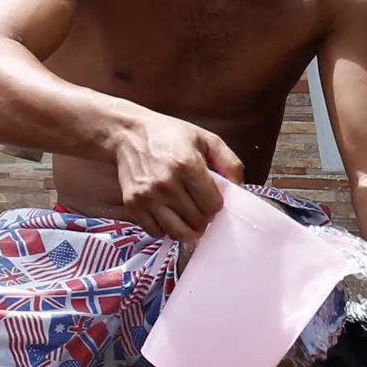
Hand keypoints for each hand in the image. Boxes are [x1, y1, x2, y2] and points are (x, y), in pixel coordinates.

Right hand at [111, 112, 241, 239]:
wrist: (128, 133)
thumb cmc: (168, 135)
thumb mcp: (205, 139)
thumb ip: (229, 162)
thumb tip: (239, 187)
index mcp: (188, 165)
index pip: (213, 206)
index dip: (216, 205)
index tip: (211, 199)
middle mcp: (167, 184)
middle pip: (198, 221)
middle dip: (203, 217)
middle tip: (199, 207)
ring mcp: (148, 197)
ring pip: (178, 233)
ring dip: (187, 228)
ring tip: (187, 216)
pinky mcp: (133, 205)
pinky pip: (156, 232)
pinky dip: (164, 228)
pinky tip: (167, 214)